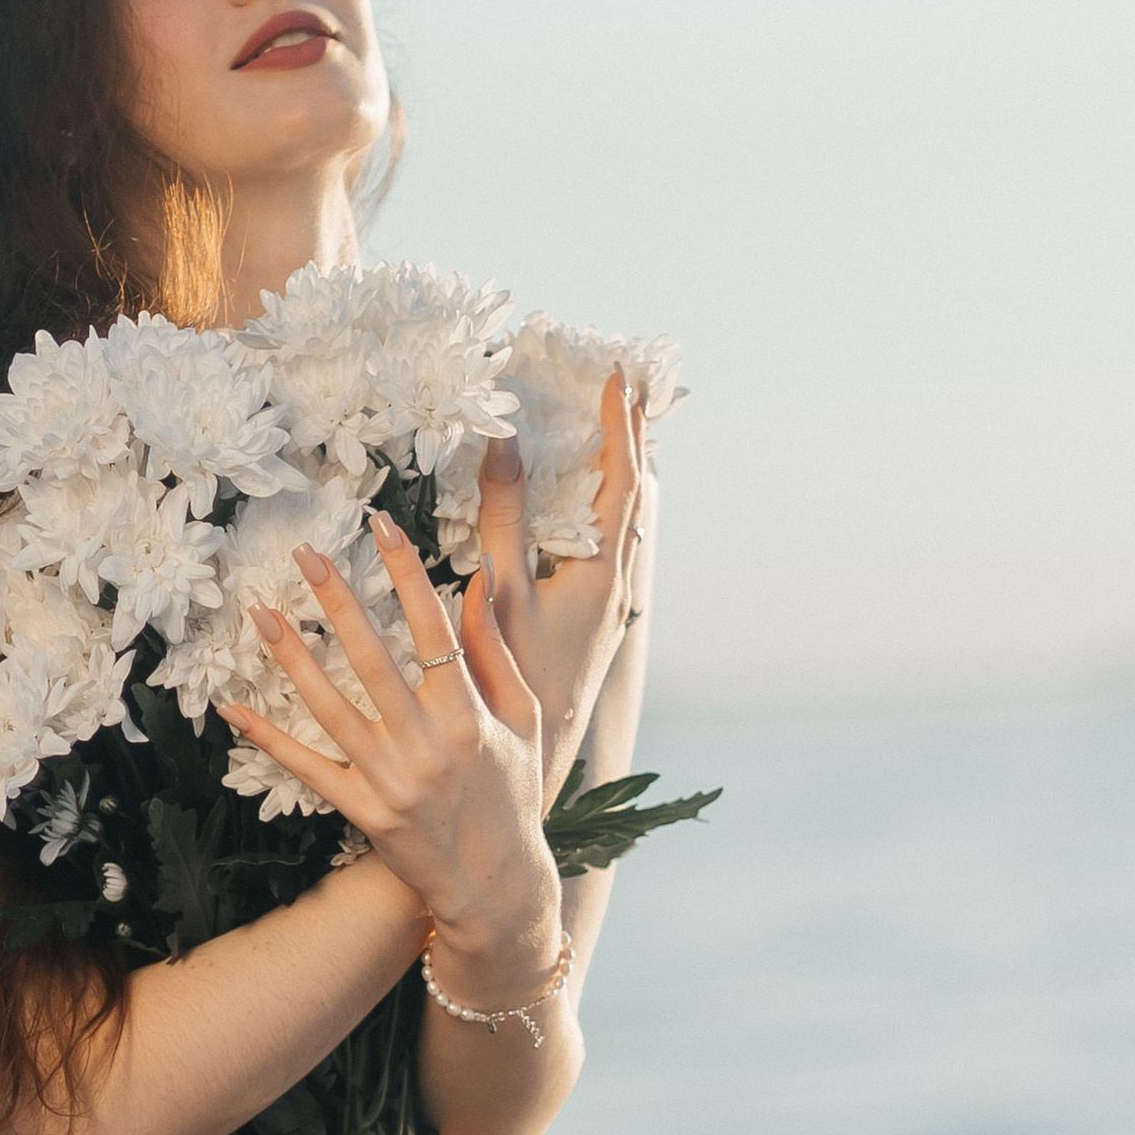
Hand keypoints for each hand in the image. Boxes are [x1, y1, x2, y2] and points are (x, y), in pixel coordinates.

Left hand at [224, 512, 564, 992]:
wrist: (497, 883)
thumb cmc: (515, 792)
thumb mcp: (524, 719)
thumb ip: (496, 651)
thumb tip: (479, 580)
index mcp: (469, 714)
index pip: (434, 627)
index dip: (406, 572)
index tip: (382, 525)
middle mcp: (427, 743)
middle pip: (373, 657)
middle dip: (338, 600)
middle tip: (305, 553)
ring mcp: (390, 779)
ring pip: (330, 707)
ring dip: (293, 657)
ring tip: (261, 612)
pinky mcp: (363, 810)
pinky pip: (307, 768)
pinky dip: (268, 739)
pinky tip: (233, 708)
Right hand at [468, 366, 653, 804]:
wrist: (537, 756)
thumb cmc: (517, 680)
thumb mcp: (502, 591)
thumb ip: (503, 515)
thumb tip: (505, 442)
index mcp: (604, 574)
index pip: (622, 482)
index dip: (620, 428)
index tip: (619, 379)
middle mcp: (617, 586)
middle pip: (633, 497)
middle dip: (628, 442)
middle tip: (627, 392)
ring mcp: (609, 605)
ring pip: (624, 524)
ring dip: (618, 476)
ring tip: (612, 436)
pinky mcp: (594, 620)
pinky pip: (607, 547)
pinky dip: (601, 511)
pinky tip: (583, 511)